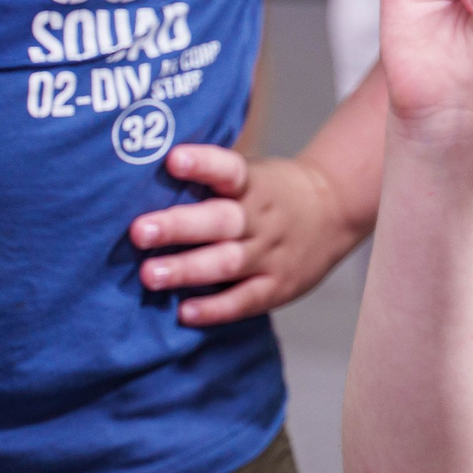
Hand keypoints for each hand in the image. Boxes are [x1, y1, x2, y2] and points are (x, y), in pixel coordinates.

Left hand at [131, 146, 361, 324]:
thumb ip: (208, 181)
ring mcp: (271, 253)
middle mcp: (262, 218)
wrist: (337, 211)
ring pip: (229, 262)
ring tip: (150, 275)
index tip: (173, 160)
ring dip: (188, 269)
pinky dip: (216, 308)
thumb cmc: (272, 193)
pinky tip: (185, 312)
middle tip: (140, 231)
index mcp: (254, 184)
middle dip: (180, 226)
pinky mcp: (277, 285)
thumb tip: (135, 180)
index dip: (203, 164)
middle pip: (222, 221)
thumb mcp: (251, 174)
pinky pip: (245, 299)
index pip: (229, 170)